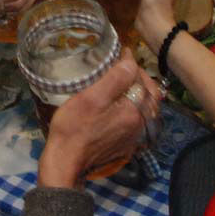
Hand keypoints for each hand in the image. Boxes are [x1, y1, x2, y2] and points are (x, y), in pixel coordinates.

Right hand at [38, 51, 161, 187]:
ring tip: (123, 82)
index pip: (142, 80)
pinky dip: (132, 107)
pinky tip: (119, 103)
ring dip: (137, 92)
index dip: (132, 64)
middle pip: (149, 95)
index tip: (121, 54)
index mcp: (134, 111)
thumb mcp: (91, 97)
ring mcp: (133, 136)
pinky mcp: (125, 144)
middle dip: (139, 78)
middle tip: (124, 66)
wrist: (65, 162)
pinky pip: (136, 120)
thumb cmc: (74, 127)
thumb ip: (116, 78)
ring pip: (144, 107)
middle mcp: (140, 124)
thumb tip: (131, 60)